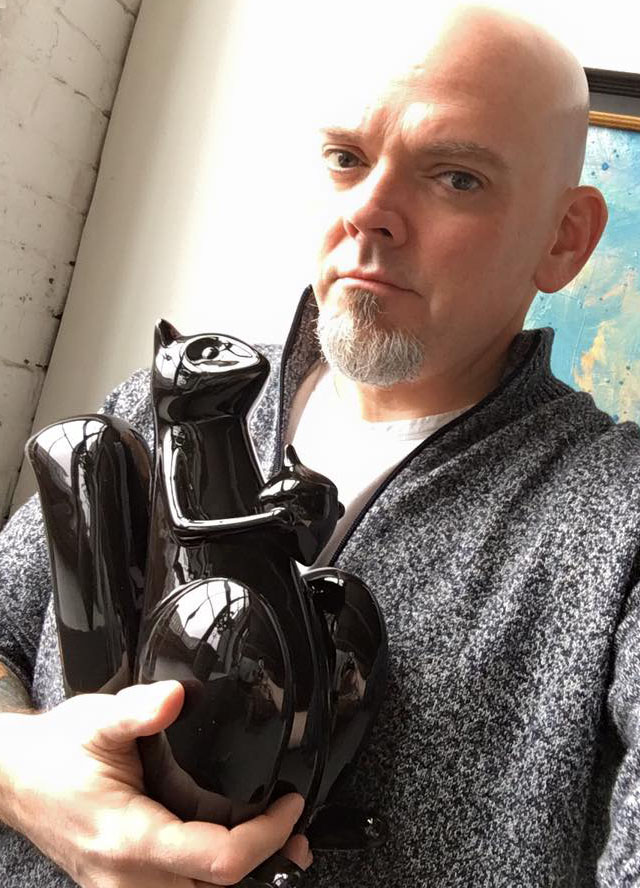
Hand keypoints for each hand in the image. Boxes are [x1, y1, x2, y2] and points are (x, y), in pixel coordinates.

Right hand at [0, 681, 311, 886]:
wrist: (17, 778)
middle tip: (291, 825)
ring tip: (273, 835)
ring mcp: (127, 887)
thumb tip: (176, 697)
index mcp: (129, 839)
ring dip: (241, 869)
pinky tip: (232, 839)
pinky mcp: (128, 883)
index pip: (217, 861)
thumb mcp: (98, 721)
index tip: (288, 804)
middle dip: (264, 860)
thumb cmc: (54, 755)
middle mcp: (129, 877)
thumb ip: (140, 710)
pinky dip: (212, 870)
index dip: (266, 835)